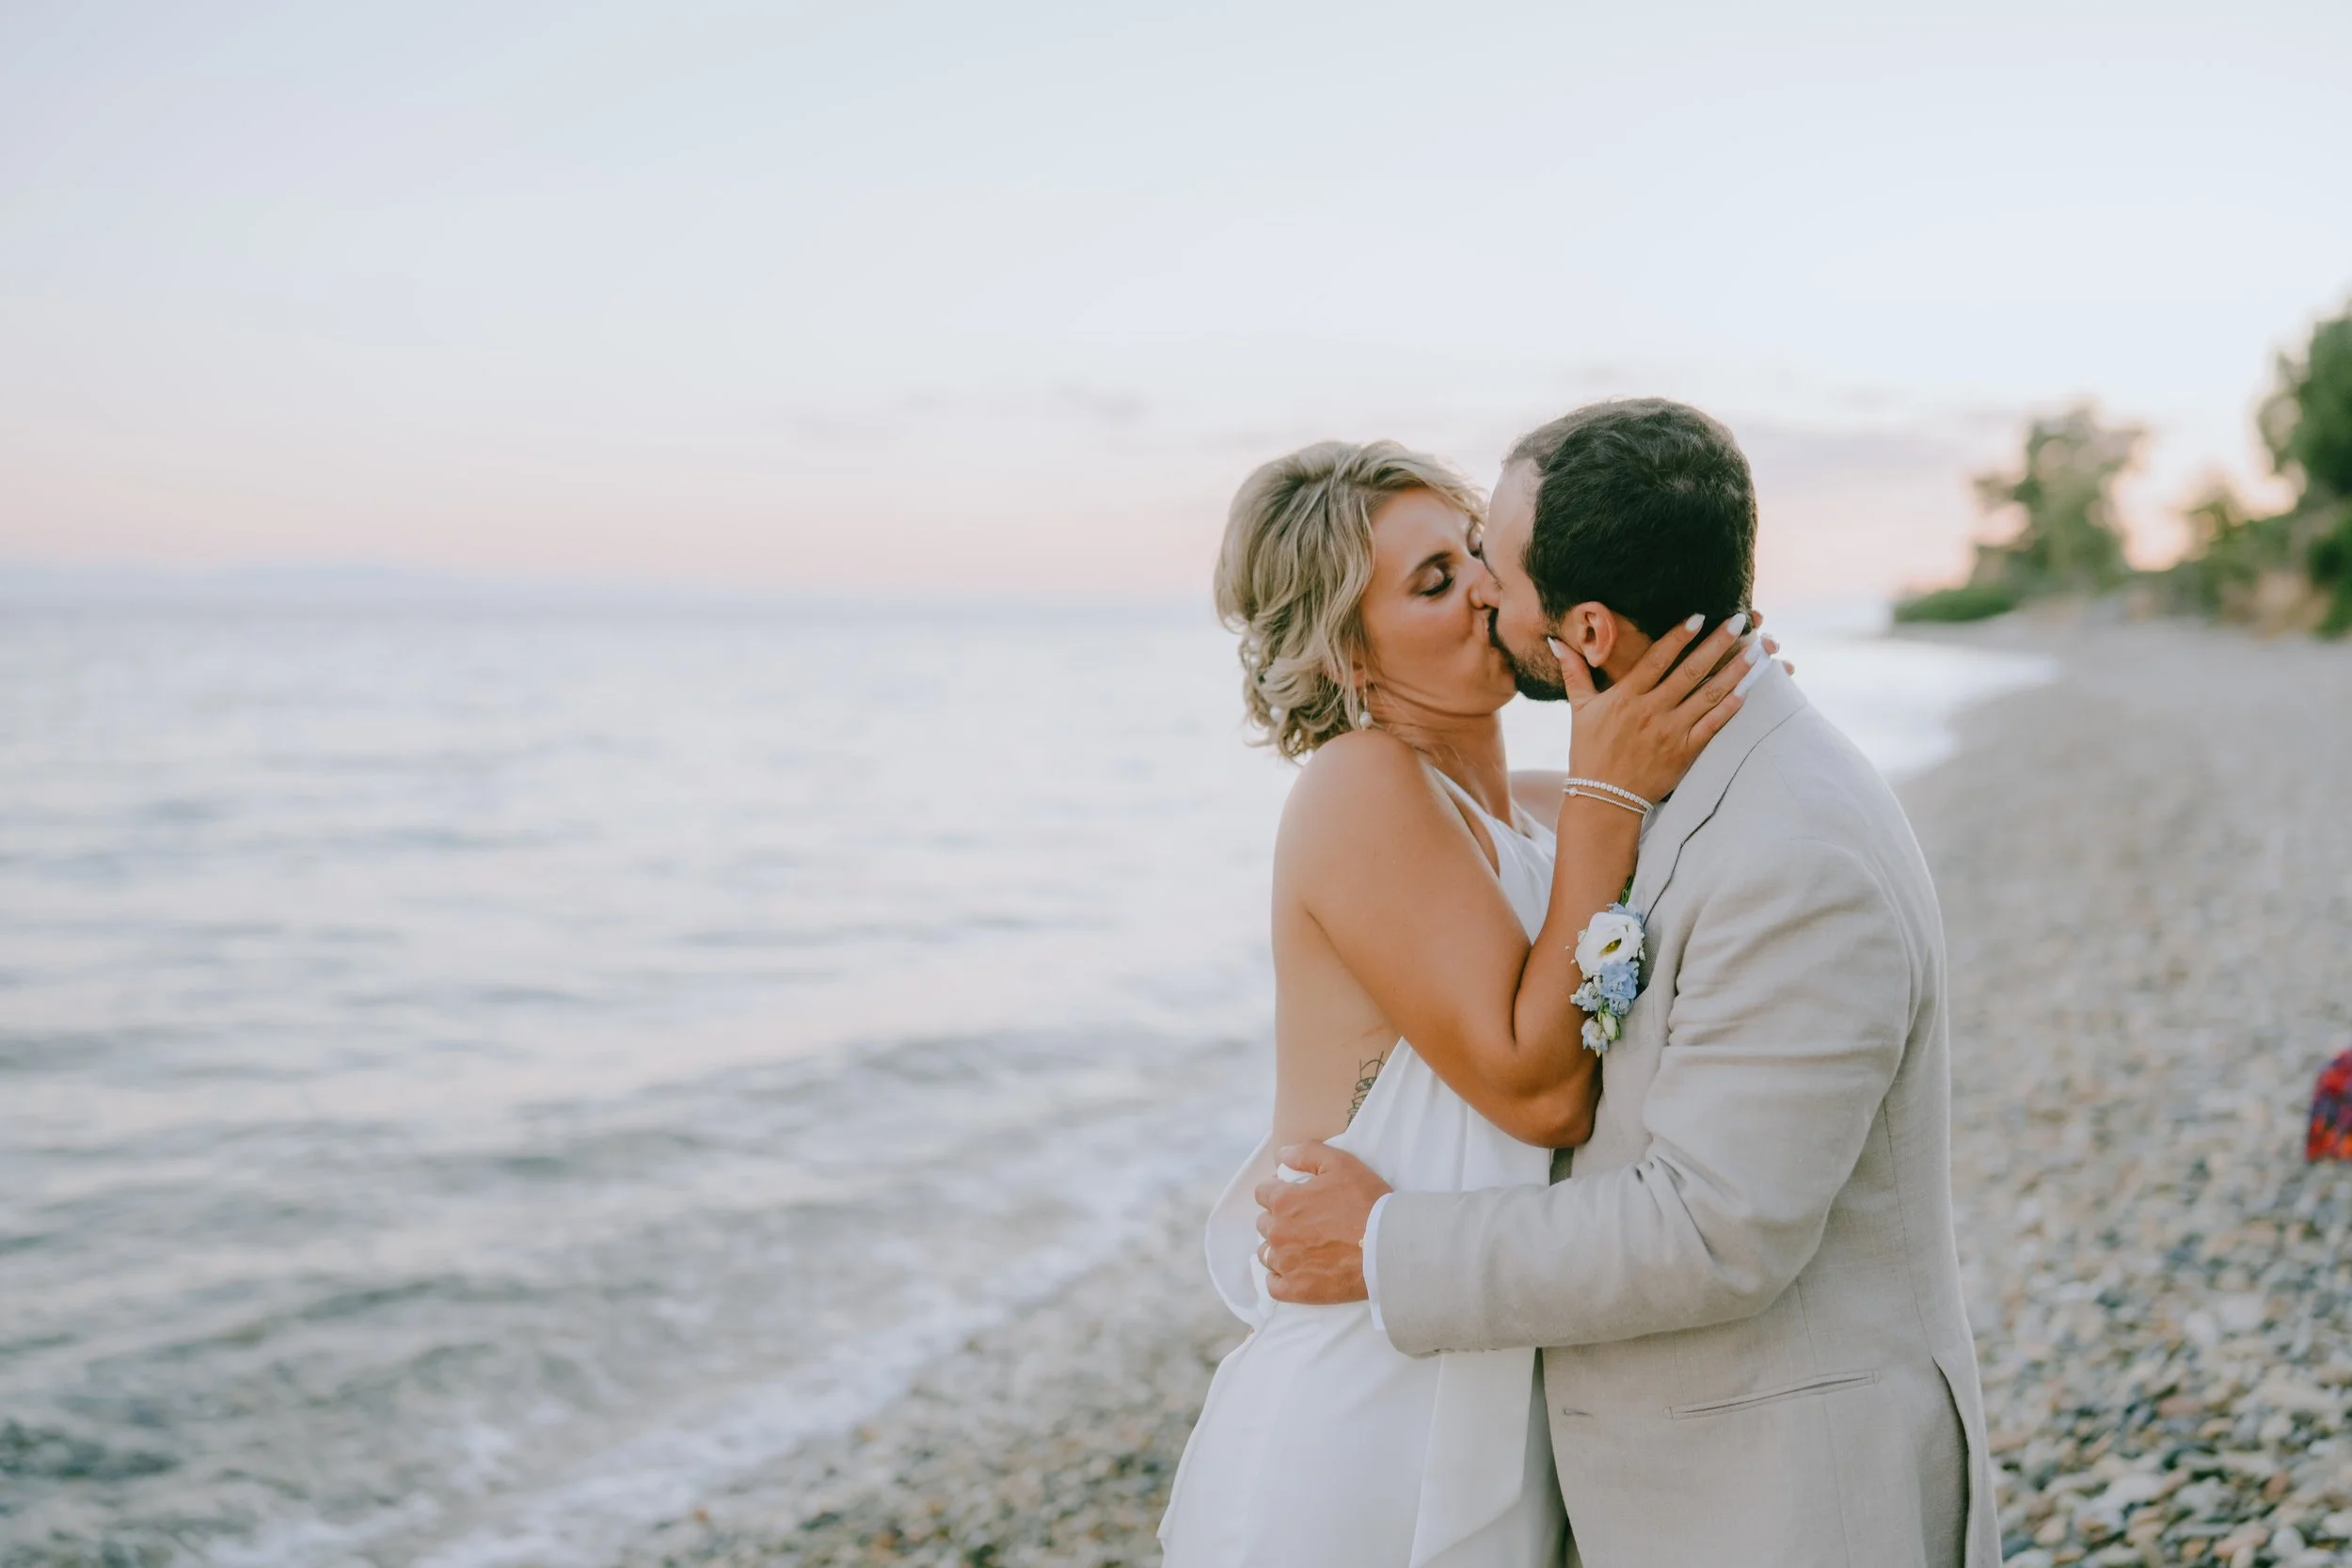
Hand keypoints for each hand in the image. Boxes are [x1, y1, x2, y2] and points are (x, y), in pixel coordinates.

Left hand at [1254, 1141, 1391, 1303]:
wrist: (1388, 1246)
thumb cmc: (1366, 1202)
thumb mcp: (1340, 1163)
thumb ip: (1306, 1153)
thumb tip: (1281, 1154)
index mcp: (1284, 1201)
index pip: (1263, 1193)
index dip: (1277, 1191)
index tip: (1293, 1195)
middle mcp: (1278, 1232)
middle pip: (1264, 1223)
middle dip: (1278, 1219)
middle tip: (1303, 1221)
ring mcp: (1286, 1263)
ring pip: (1266, 1253)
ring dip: (1278, 1247)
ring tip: (1300, 1246)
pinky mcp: (1298, 1289)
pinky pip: (1274, 1285)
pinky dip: (1279, 1277)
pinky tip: (1292, 1271)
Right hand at [1547, 611, 1763, 805]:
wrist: (1604, 799)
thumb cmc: (1590, 752)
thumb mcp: (1579, 710)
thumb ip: (1574, 673)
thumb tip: (1556, 641)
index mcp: (1626, 696)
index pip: (1657, 658)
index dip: (1680, 636)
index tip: (1701, 616)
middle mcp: (1651, 711)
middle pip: (1690, 671)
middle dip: (1718, 644)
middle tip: (1741, 621)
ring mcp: (1670, 732)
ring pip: (1708, 696)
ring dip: (1735, 672)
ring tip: (1757, 652)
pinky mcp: (1685, 752)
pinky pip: (1713, 726)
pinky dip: (1731, 708)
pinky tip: (1748, 690)